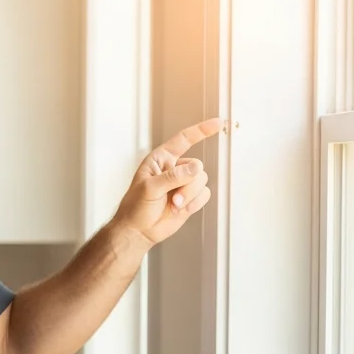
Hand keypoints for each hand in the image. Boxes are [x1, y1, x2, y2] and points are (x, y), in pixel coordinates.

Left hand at [113, 118, 222, 246]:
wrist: (139, 230)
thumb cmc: (136, 207)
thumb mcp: (150, 188)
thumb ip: (173, 177)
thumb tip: (196, 168)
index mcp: (160, 159)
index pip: (183, 140)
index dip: (201, 130)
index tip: (218, 123)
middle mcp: (174, 169)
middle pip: (197, 166)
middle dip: (188, 184)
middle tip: (174, 199)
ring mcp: (183, 183)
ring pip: (202, 181)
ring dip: (190, 196)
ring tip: (174, 206)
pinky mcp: (190, 197)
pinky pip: (204, 194)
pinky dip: (195, 204)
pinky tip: (181, 210)